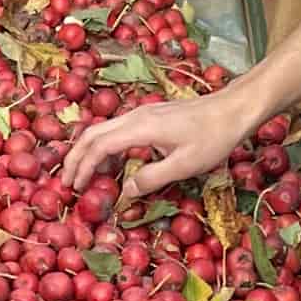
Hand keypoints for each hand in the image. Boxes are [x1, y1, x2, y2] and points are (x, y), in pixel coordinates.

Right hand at [59, 84, 254, 204]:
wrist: (233, 109)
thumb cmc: (213, 137)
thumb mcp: (184, 164)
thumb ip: (151, 178)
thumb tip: (125, 191)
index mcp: (140, 128)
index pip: (99, 146)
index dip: (83, 167)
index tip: (75, 187)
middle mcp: (135, 116)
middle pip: (92, 134)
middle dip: (75, 157)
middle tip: (66, 181)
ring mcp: (142, 113)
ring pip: (103, 130)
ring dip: (89, 151)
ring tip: (83, 175)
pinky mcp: (150, 116)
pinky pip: (117, 130)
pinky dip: (105, 147)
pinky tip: (111, 163)